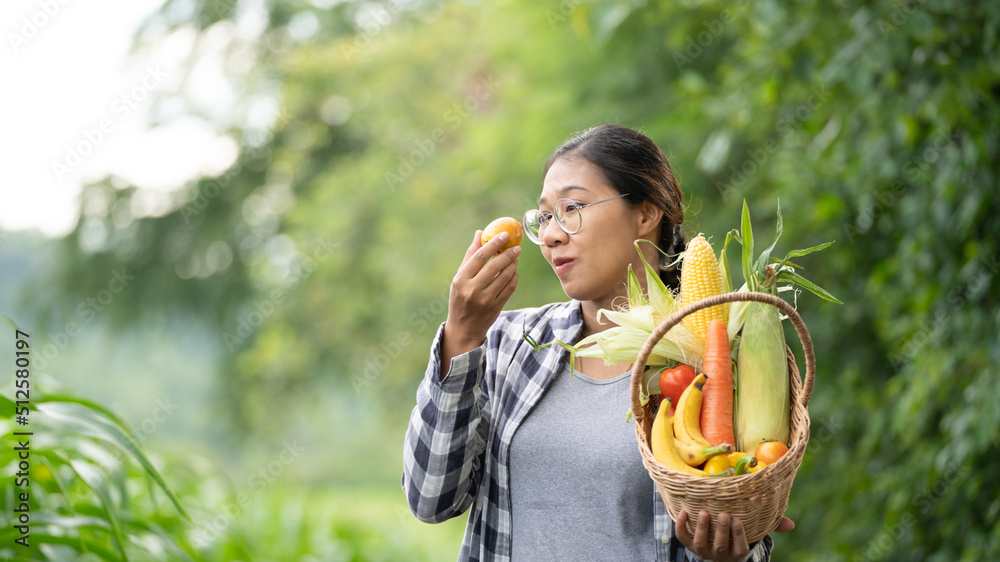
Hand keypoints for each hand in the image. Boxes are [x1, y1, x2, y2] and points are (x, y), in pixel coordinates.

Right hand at [439, 230, 519, 377]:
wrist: (464, 328)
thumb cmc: (460, 298)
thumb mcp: (460, 278)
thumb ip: (470, 256)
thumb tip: (480, 233)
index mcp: (461, 280)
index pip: (479, 257)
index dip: (493, 244)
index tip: (504, 235)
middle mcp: (472, 290)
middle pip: (494, 266)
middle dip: (508, 254)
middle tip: (516, 246)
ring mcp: (485, 300)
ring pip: (505, 277)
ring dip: (513, 264)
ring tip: (516, 257)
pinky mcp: (496, 307)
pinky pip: (510, 288)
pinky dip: (514, 277)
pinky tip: (514, 271)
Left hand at [675, 510, 795, 561]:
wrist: (712, 540)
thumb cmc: (736, 533)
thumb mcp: (752, 530)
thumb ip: (770, 526)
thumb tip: (791, 524)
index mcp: (735, 552)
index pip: (739, 549)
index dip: (738, 536)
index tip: (738, 520)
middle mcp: (719, 554)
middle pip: (720, 547)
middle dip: (722, 531)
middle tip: (724, 514)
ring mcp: (702, 549)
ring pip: (700, 544)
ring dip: (702, 528)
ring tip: (704, 512)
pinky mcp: (688, 543)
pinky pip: (682, 537)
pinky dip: (680, 526)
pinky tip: (683, 512)